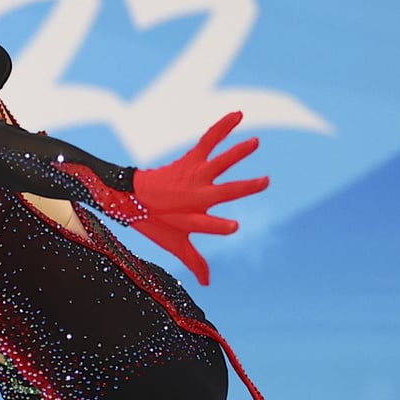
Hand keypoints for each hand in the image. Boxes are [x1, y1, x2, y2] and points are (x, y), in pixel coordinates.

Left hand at [128, 112, 267, 284]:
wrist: (134, 197)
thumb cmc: (158, 222)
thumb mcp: (175, 244)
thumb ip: (194, 262)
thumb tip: (207, 285)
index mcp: (194, 217)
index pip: (208, 224)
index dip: (220, 226)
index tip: (235, 226)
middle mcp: (197, 195)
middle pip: (224, 192)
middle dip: (244, 187)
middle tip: (265, 181)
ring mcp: (195, 175)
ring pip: (219, 163)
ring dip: (237, 153)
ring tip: (255, 142)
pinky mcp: (192, 159)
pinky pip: (209, 140)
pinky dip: (222, 126)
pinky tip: (239, 114)